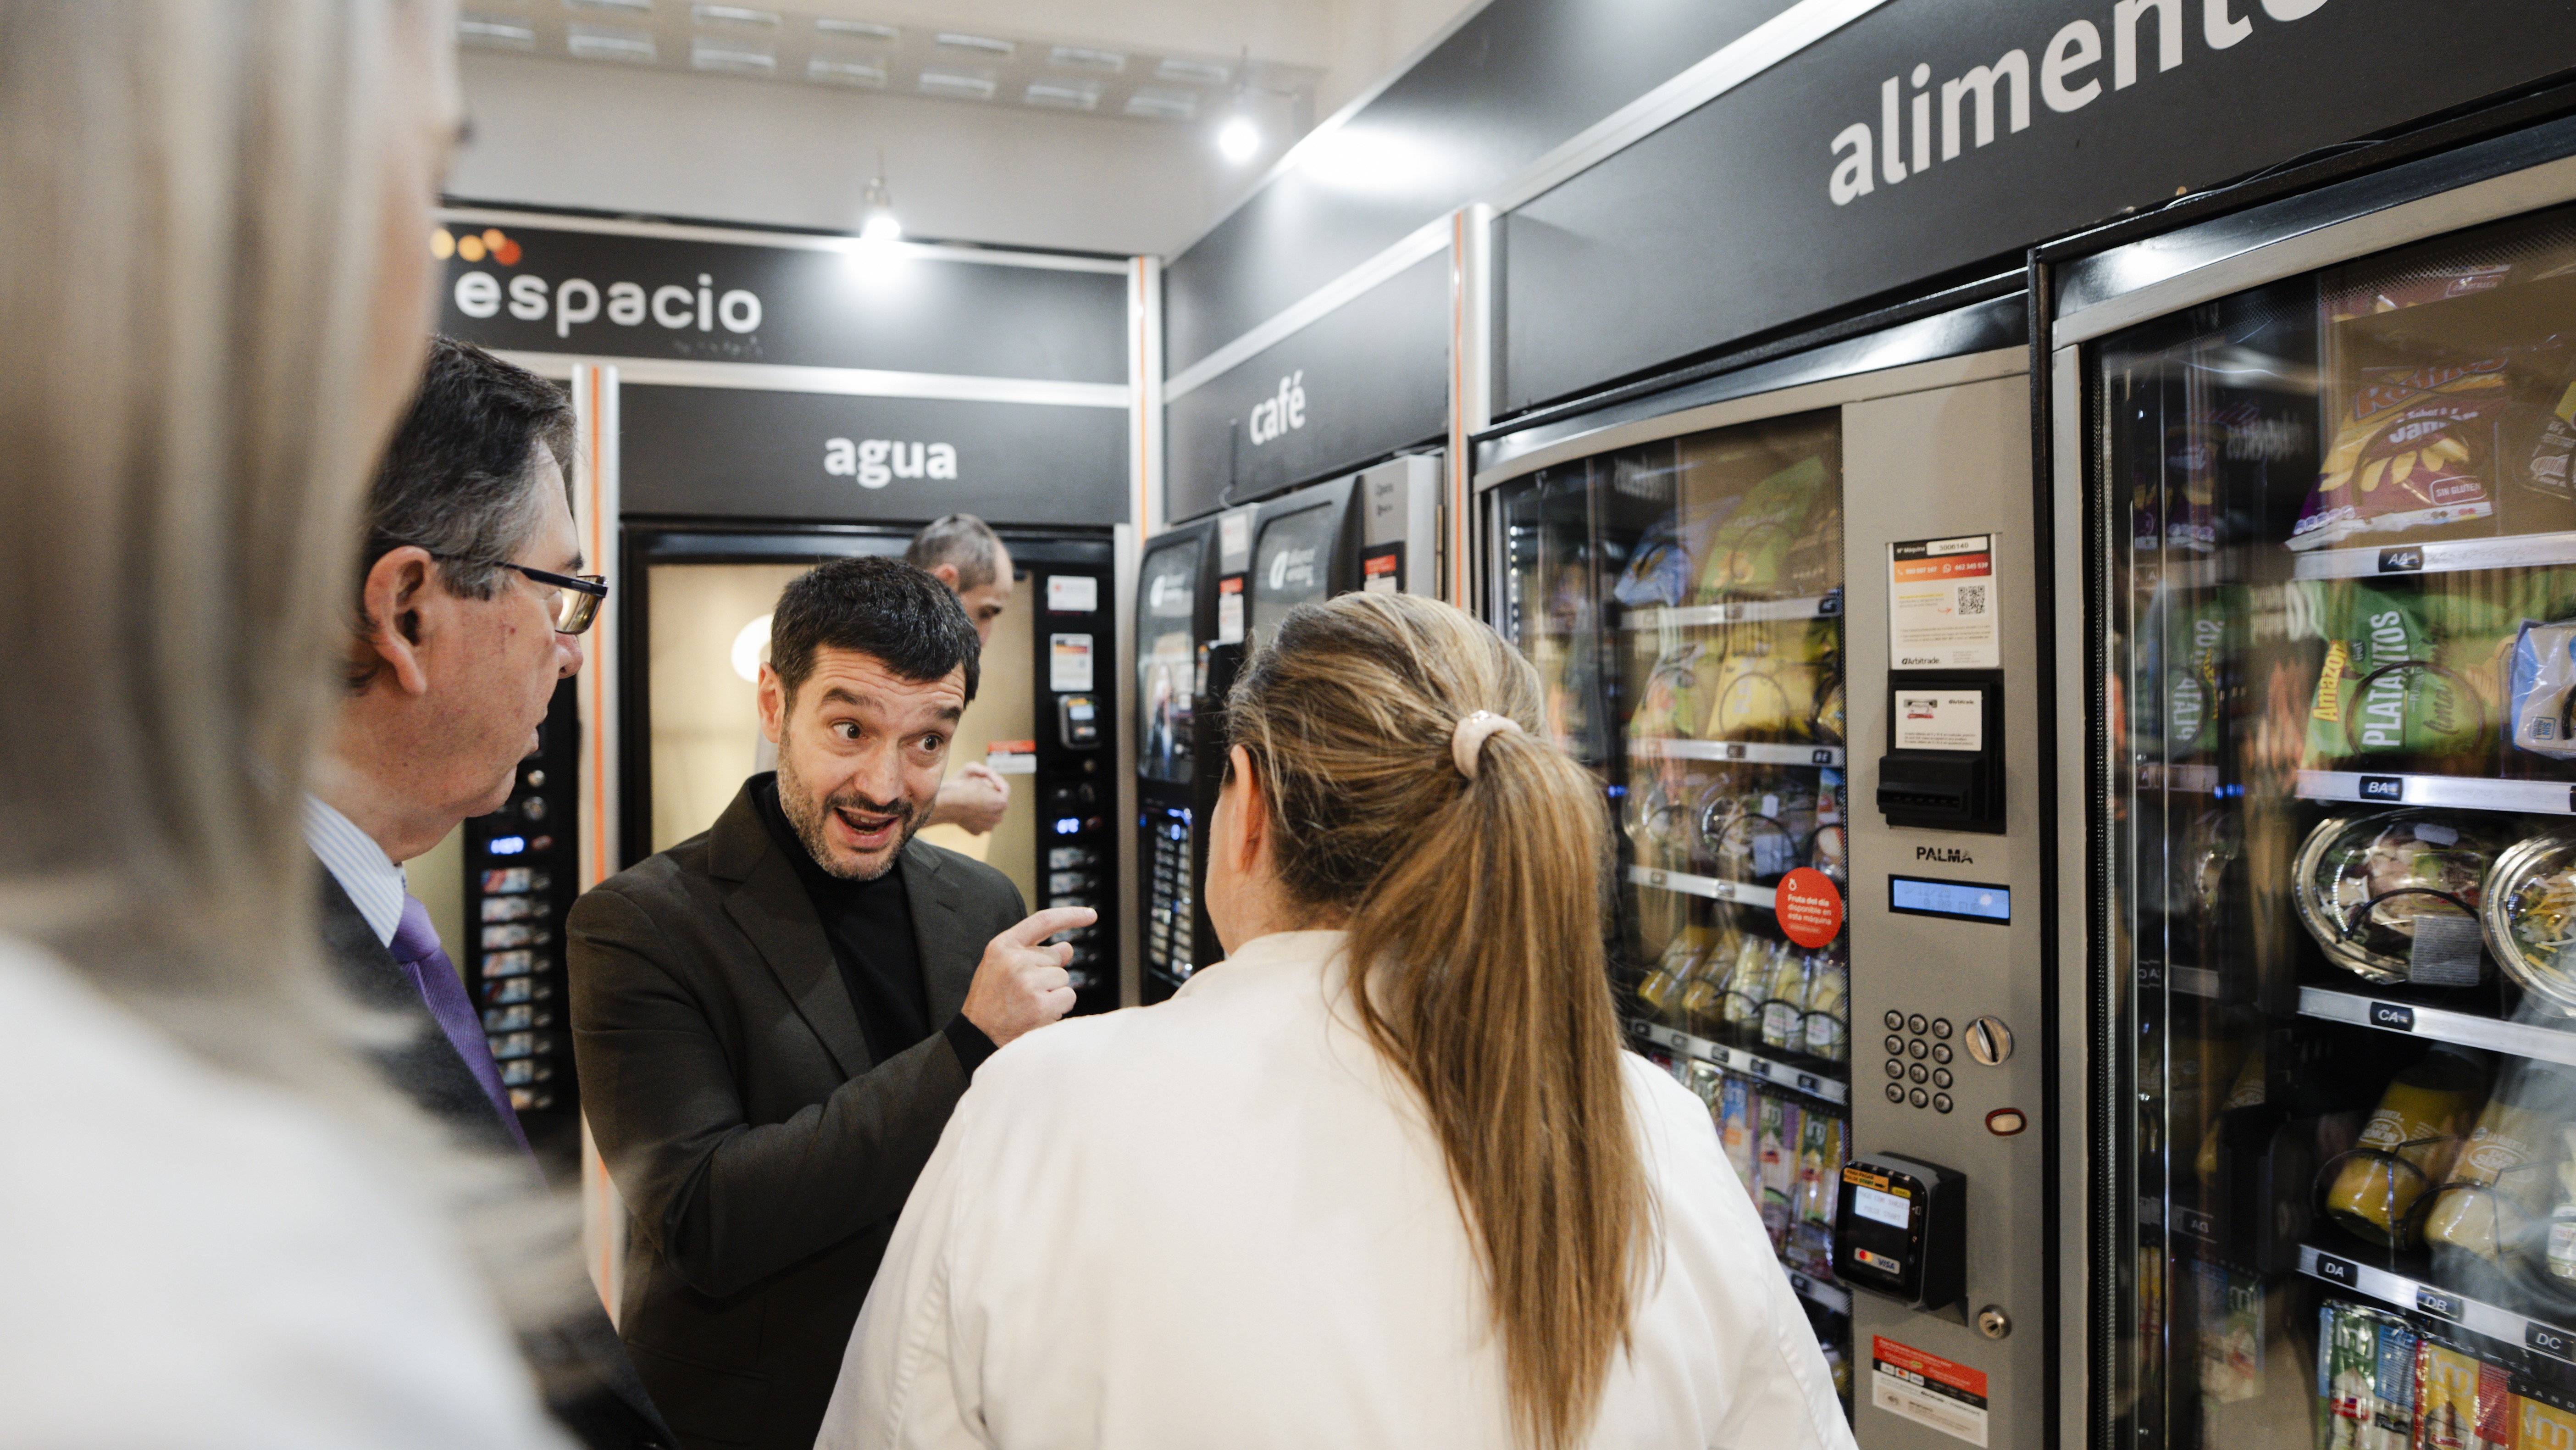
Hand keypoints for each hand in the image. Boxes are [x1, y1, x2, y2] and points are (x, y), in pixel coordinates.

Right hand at [927, 764, 1009, 834]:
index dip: (998, 785)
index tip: (991, 782)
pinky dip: (976, 819)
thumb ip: (994, 784)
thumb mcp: (981, 780)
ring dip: (985, 810)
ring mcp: (987, 827)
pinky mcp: (978, 832)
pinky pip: (979, 824)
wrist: (948, 803)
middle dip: (993, 799)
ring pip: (990, 816)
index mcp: (1002, 803)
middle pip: (998, 806)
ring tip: (975, 801)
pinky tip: (969, 811)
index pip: (1005, 792)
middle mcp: (998, 818)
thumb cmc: (965, 789)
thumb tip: (997, 787)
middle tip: (982, 792)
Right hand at [959, 907, 1094, 1046]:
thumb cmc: (990, 1002)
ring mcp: (1028, 982)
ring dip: (1053, 993)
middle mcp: (1015, 960)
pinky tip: (1037, 1015)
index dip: (1070, 916)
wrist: (977, 1038)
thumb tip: (1067, 947)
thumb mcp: (1003, 969)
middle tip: (1023, 994)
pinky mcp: (1040, 1004)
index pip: (1042, 921)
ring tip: (1027, 1006)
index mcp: (1002, 946)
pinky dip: (1059, 1008)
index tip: (1091, 915)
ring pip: (1063, 979)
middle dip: (1047, 975)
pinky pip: (1068, 997)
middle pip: (1055, 958)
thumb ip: (1032, 954)